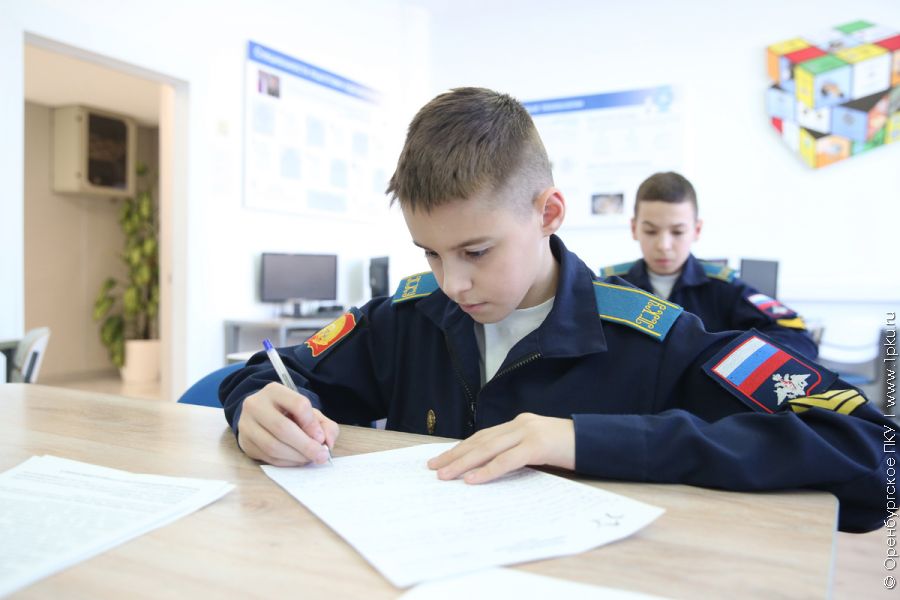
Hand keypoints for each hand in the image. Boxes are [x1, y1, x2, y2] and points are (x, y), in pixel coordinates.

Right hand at [237, 381, 338, 465]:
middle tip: (321, 456)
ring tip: (309, 459)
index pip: (298, 404)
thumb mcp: (308, 413)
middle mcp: (256, 405)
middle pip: (282, 428)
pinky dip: (286, 462)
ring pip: (273, 446)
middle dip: (306, 446)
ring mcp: (246, 424)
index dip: (312, 424)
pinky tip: (297, 460)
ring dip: (296, 457)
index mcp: (274, 391)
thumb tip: (327, 442)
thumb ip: (324, 425)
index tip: (321, 438)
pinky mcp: (245, 443)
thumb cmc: (289, 414)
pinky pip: (267, 457)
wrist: (261, 416)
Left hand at [427, 413, 574, 482]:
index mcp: (519, 424)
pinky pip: (507, 460)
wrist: (598, 441)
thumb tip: (492, 469)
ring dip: (463, 463)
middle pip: (479, 441)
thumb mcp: (540, 448)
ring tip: (445, 474)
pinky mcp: (538, 445)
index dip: (461, 448)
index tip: (441, 459)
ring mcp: (528, 433)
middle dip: (454, 455)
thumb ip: (519, 452)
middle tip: (433, 468)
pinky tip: (472, 480)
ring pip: (488, 449)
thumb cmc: (570, 448)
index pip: (483, 436)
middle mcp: (520, 424)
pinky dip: (488, 471)